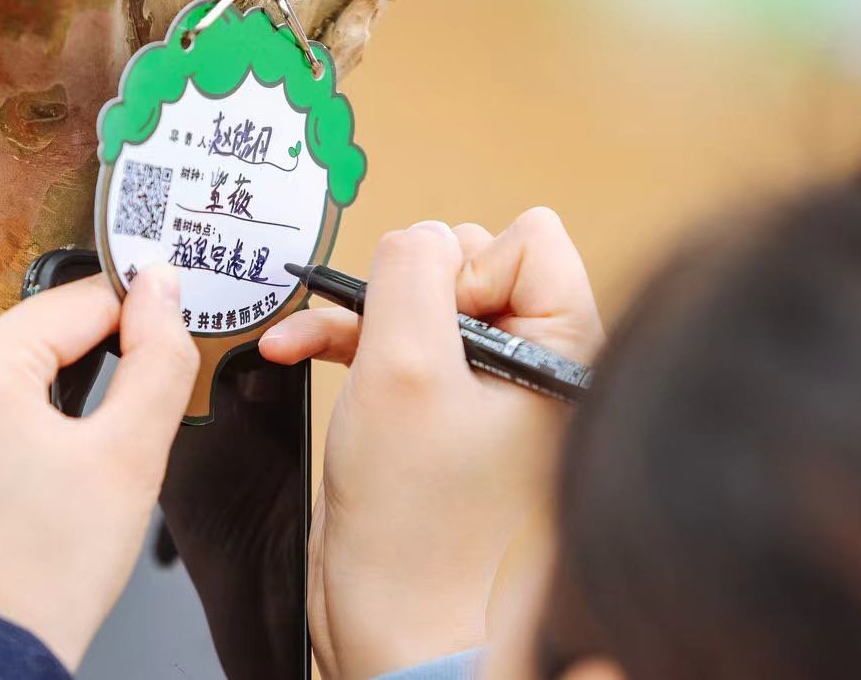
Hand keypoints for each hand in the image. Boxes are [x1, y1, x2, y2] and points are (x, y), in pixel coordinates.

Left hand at [0, 266, 198, 669]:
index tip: (167, 355)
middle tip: (117, 440)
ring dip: (54, 400)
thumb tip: (163, 288)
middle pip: (42, 335)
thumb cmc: (40, 579)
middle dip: (93, 371)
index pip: (81, 301)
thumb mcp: (130, 456)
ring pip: (11, 371)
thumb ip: (160, 357)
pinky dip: (16, 426)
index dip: (138, 322)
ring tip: (73, 471)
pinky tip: (33, 482)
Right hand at [260, 209, 603, 679]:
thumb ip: (412, 275)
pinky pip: (400, 343)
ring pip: (423, 303)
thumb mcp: (405, 371)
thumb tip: (419, 234)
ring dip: (362, 314)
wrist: (396, 627)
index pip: (528, 240)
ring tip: (311, 337)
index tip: (432, 327)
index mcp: (563, 352)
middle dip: (407, 291)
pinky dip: (350, 339)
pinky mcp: (443, 413)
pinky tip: (298, 348)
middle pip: (470, 262)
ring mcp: (488, 390)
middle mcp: (535, 365)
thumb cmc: (417, 527)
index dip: (464, 268)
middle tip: (381, 339)